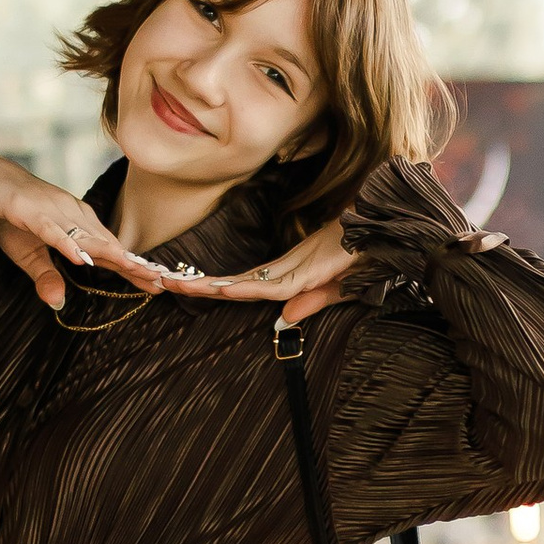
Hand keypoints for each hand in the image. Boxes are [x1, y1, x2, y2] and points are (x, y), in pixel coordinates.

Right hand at [0, 151, 174, 311]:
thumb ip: (46, 277)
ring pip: (85, 235)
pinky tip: (79, 258)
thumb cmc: (11, 216)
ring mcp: (53, 210)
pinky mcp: (29, 209)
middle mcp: (72, 215)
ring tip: (134, 270)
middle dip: (132, 263)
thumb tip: (58, 304)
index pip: (110, 252)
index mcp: (77, 226)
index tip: (159, 285)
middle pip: (107, 244)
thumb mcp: (28, 256)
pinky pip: (51, 228)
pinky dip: (65, 243)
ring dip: (110, 253)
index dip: (133, 269)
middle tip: (160, 281)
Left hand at [176, 218, 360, 326]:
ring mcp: (293, 270)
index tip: (181, 284)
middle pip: (232, 283)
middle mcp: (283, 270)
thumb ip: (314, 302)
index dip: (211, 286)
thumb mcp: (338, 288)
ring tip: (176, 285)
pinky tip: (221, 290)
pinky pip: (268, 285)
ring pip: (242, 284)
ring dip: (209, 286)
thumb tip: (287, 318)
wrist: (384, 225)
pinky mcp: (305, 271)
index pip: (240, 285)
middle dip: (197, 284)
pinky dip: (244, 288)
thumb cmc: (362, 252)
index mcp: (286, 274)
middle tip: (159, 281)